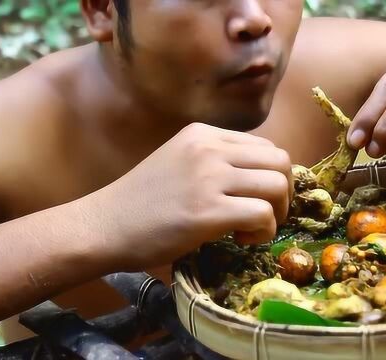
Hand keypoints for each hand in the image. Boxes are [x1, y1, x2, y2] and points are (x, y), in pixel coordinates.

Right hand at [89, 123, 291, 268]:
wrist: (102, 226)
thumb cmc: (139, 202)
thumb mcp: (179, 163)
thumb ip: (215, 162)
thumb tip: (260, 177)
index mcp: (203, 134)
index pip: (265, 146)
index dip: (271, 175)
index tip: (257, 198)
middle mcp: (209, 148)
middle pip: (280, 161)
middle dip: (283, 193)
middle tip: (265, 214)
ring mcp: (208, 178)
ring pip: (276, 186)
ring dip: (276, 213)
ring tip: (250, 228)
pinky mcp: (207, 212)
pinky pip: (262, 215)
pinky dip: (263, 232)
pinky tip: (241, 239)